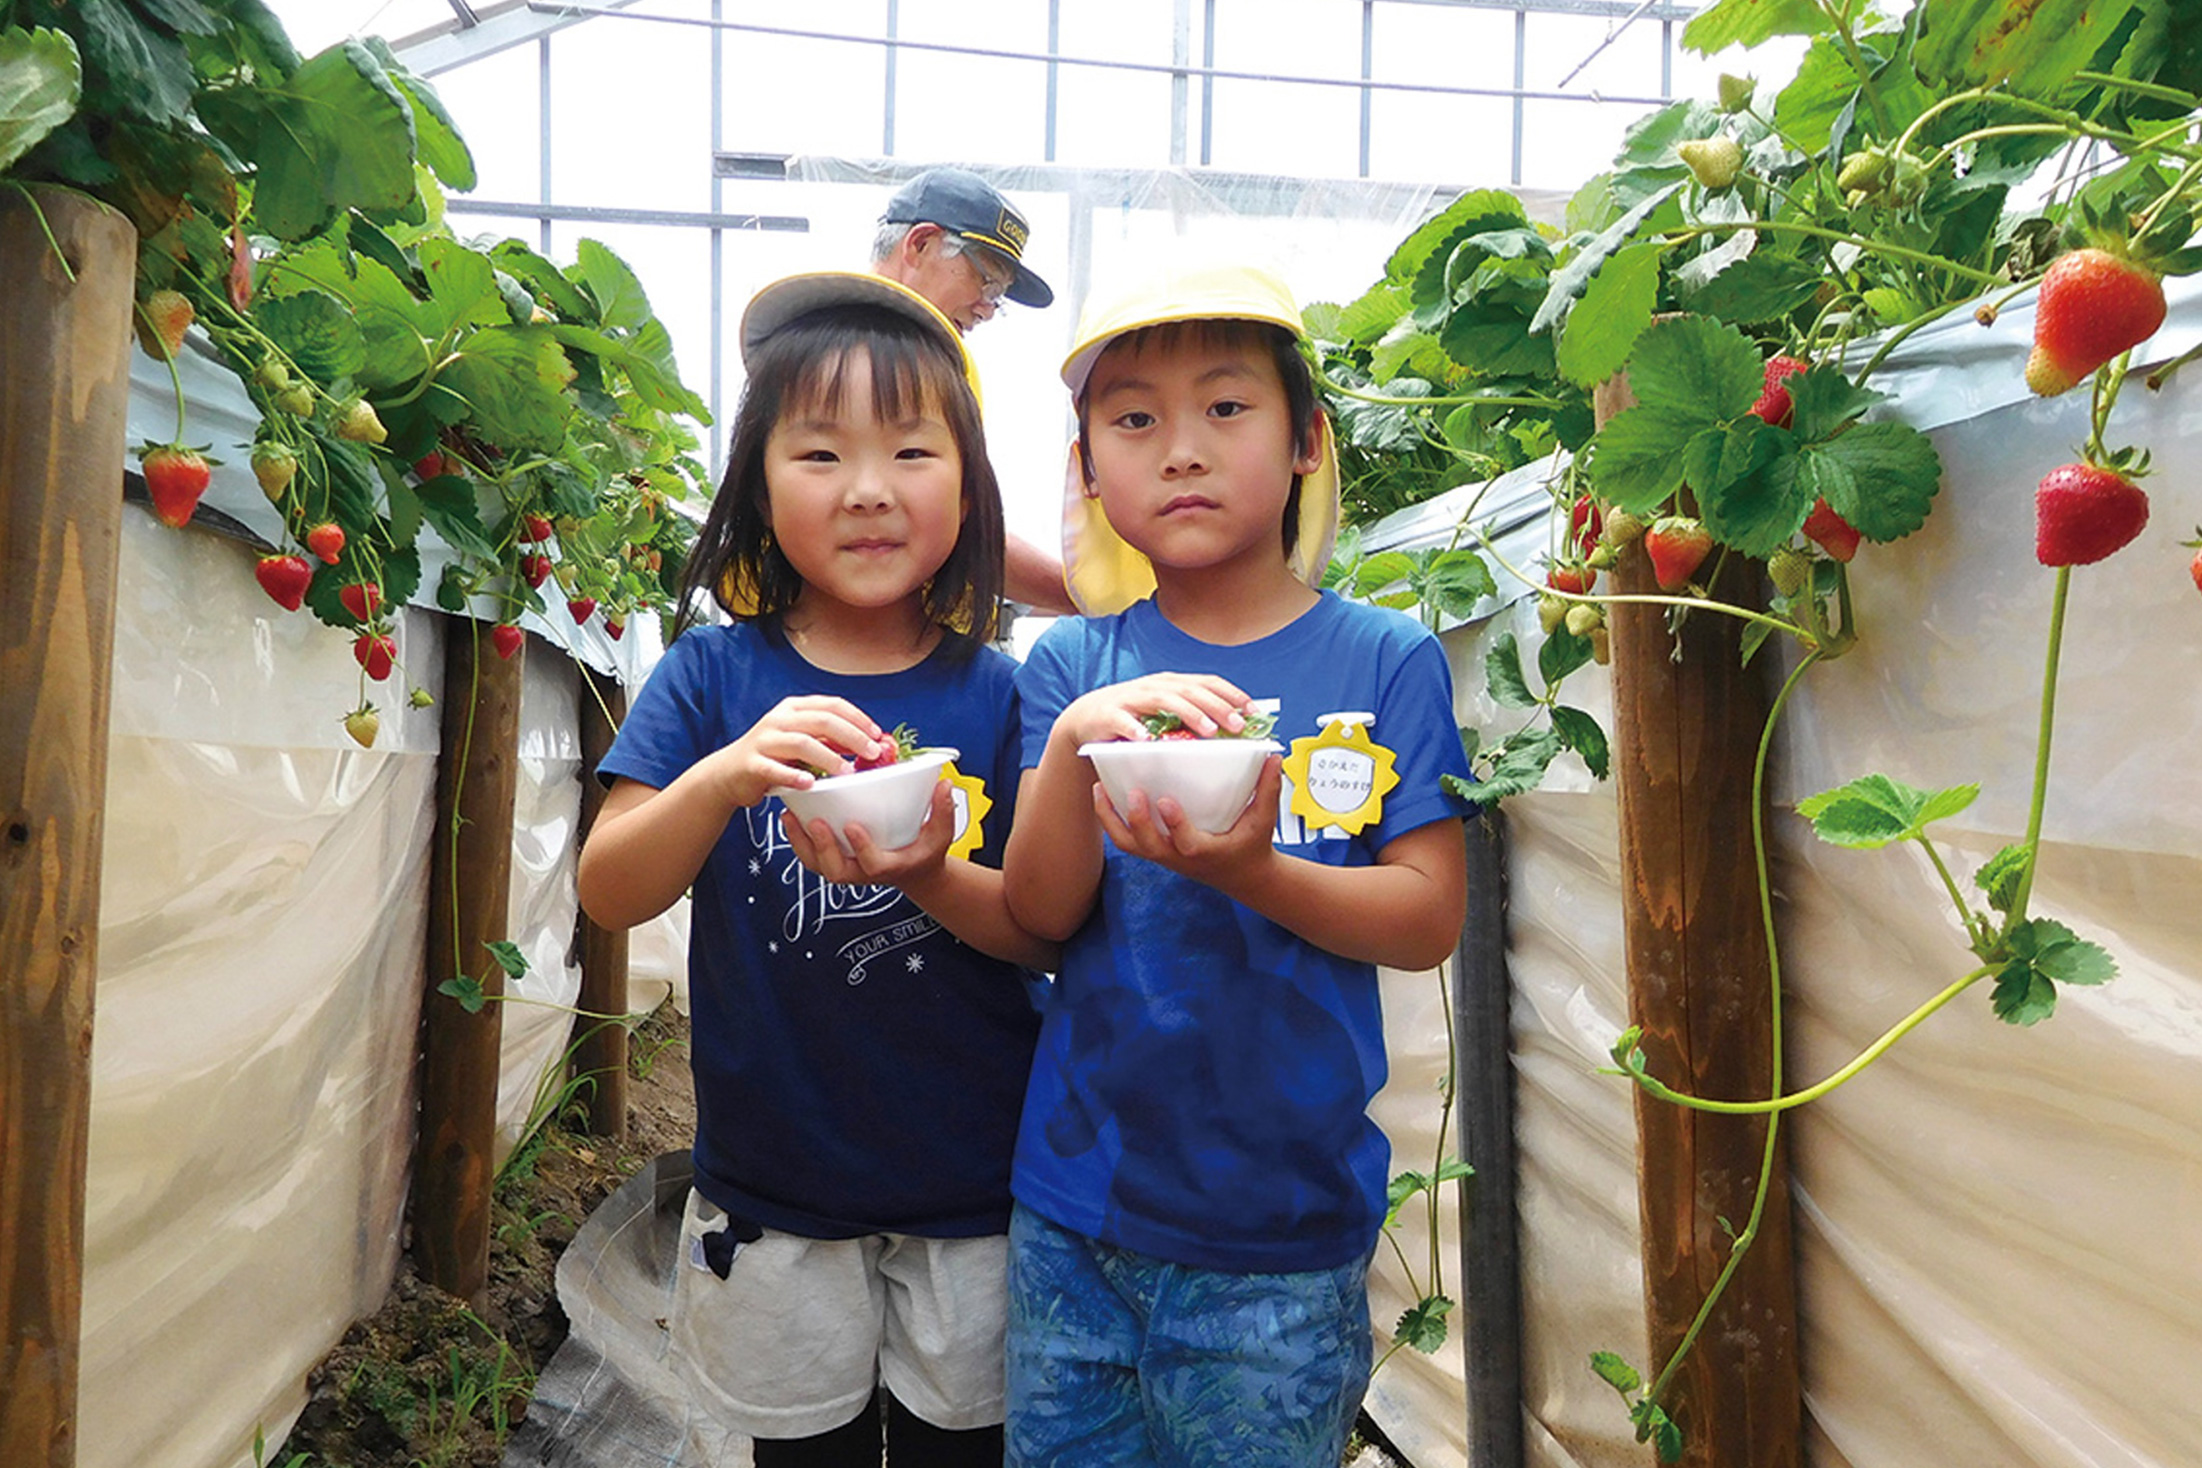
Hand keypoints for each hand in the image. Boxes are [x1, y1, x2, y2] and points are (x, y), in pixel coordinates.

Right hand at [707, 695, 887, 808]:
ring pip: (802, 743)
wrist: (728, 774)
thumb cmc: (773, 757)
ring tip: (848, 772)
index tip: (878, 734)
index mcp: (795, 708)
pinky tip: (810, 784)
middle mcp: (779, 719)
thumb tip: (868, 743)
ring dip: (829, 757)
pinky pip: (775, 769)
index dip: (858, 718)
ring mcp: (764, 740)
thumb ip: (830, 740)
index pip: (832, 705)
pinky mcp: (752, 763)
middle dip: (852, 736)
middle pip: (822, 721)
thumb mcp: (803, 741)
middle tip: (872, 753)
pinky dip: (794, 776)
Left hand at [783, 779, 955, 887]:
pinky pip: (810, 856)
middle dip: (823, 847)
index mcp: (890, 867)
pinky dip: (797, 839)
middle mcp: (863, 873)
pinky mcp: (833, 861)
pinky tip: (790, 816)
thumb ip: (944, 811)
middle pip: (836, 870)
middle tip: (814, 822)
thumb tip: (945, 784)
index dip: (862, 849)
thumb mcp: (941, 834)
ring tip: (791, 817)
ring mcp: (846, 869)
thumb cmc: (925, 850)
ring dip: (802, 843)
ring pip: (817, 864)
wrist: (913, 871)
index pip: (872, 865)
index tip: (854, 826)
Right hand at [1055, 672, 1259, 750]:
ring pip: (1164, 700)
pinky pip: (1124, 721)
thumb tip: (1231, 728)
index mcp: (1172, 684)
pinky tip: (1148, 739)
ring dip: (1188, 714)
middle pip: (1191, 691)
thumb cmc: (1133, 719)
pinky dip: (1136, 729)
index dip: (1232, 694)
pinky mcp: (1109, 715)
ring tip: (1207, 730)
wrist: (1085, 720)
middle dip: (1217, 706)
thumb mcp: (1165, 714)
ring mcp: (1132, 698)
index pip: (1208, 682)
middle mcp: (1155, 686)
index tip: (1254, 711)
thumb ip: (1192, 717)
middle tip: (1237, 725)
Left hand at [1092, 752, 1283, 893]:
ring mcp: (1164, 856)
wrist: (1243, 877)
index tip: (1166, 800)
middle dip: (1137, 820)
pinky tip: (1103, 794)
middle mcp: (1179, 857)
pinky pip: (1126, 839)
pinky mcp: (1155, 851)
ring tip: (1100, 789)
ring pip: (1129, 844)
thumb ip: (1268, 789)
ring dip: (1111, 819)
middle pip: (1149, 846)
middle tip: (1132, 791)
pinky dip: (1110, 819)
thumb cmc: (1253, 846)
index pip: (1186, 843)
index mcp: (1205, 851)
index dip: (1175, 824)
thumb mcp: (1265, 821)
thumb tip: (1273, 756)